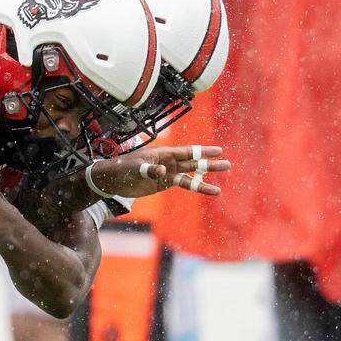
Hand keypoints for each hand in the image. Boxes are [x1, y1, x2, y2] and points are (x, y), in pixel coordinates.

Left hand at [88, 145, 229, 197]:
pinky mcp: (164, 183)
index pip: (186, 152)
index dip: (202, 152)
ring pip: (191, 173)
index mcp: (163, 154)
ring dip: (207, 175)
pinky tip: (211, 189)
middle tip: (227, 163)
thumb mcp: (134, 169)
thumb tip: (161, 171)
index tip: (218, 151)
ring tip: (224, 174)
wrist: (112, 180)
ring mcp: (168, 172)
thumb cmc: (122, 169)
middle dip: (209, 163)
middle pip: (193, 162)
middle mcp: (168, 162)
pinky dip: (197, 186)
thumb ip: (148, 169)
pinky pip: (184, 184)